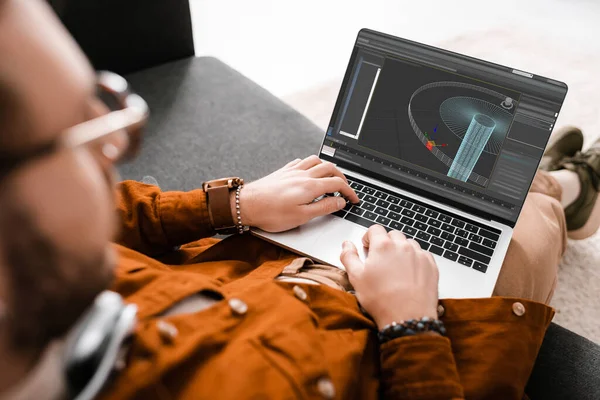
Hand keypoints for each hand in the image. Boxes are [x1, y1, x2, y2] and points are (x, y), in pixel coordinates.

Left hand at [234, 155, 359, 231]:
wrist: (246, 205)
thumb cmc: (271, 213)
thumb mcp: (302, 216)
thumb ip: (323, 207)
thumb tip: (340, 202)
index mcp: (310, 186)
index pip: (337, 184)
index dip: (349, 191)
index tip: (354, 199)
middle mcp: (303, 175)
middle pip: (330, 168)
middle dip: (342, 177)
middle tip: (346, 188)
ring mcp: (292, 171)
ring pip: (316, 160)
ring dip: (327, 167)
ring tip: (330, 177)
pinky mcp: (282, 172)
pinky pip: (301, 161)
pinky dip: (310, 164)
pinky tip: (308, 171)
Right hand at [340, 225, 438, 328]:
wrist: (408, 317)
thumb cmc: (382, 299)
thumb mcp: (356, 277)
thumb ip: (349, 256)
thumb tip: (347, 245)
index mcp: (383, 246)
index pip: (375, 229)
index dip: (369, 237)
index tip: (368, 247)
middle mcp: (403, 246)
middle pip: (393, 234)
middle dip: (385, 243)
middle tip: (380, 259)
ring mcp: (419, 255)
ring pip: (408, 244)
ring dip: (401, 250)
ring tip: (395, 268)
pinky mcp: (431, 266)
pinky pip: (422, 255)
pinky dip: (415, 259)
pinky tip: (409, 274)